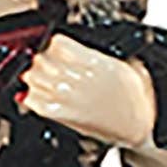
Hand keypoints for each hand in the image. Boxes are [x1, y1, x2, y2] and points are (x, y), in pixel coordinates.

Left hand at [19, 33, 156, 148]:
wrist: (135, 123)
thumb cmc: (131, 95)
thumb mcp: (121, 62)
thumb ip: (95, 53)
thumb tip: (79, 45)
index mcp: (92, 61)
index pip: (56, 42)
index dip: (54, 43)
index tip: (56, 47)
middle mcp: (76, 78)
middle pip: (41, 58)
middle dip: (42, 58)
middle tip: (48, 63)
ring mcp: (66, 97)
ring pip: (32, 77)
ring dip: (35, 75)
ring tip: (43, 78)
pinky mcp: (61, 114)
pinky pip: (33, 100)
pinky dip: (31, 96)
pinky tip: (39, 94)